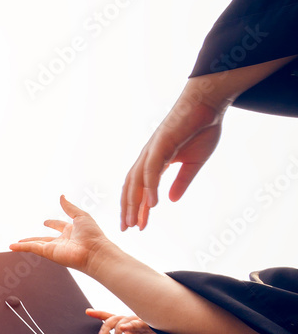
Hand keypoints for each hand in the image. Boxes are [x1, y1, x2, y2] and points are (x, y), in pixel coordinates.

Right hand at [10, 196, 112, 275]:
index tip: (46, 222)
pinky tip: (12, 246)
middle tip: (24, 238)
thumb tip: (62, 196)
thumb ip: (69, 207)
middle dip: (34, 239)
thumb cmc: (93, 235)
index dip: (53, 223)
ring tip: (13, 245)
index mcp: (71, 231)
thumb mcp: (81, 216)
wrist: (95, 251)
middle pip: (44, 239)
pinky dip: (22, 247)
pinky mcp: (49, 253)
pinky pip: (33, 248)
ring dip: (24, 244)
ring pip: (36, 245)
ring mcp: (55, 248)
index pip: (59, 226)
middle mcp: (62, 241)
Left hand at [88, 309, 190, 333]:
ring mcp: (143, 322)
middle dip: (105, 324)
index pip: (113, 319)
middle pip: (115, 318)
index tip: (88, 312)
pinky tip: (124, 329)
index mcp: (130, 329)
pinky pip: (138, 322)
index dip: (101, 315)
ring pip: (124, 319)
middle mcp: (135, 324)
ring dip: (116, 328)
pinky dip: (129, 325)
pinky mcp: (152, 324)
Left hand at [122, 94, 223, 229]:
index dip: (137, 207)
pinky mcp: (162, 144)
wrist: (207, 105)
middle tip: (127, 228)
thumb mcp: (192, 163)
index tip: (136, 226)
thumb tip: (169, 200)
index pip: (141, 188)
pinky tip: (152, 204)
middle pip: (133, 187)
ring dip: (135, 202)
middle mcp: (148, 156)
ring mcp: (153, 150)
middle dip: (129, 208)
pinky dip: (150, 187)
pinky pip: (153, 169)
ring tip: (134, 222)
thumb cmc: (200, 130)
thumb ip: (180, 182)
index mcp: (154, 161)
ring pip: (138, 181)